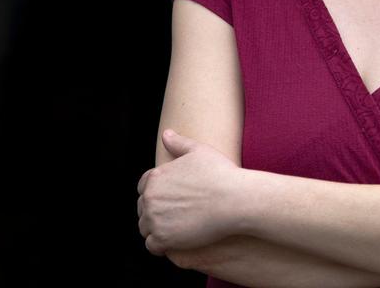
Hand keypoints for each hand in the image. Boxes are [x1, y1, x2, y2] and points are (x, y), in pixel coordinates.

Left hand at [137, 130, 242, 256]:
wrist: (235, 200)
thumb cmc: (220, 173)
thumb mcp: (200, 151)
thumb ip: (179, 143)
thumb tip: (166, 134)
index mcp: (155, 177)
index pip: (144, 186)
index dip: (159, 192)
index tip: (173, 197)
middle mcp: (150, 198)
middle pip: (143, 207)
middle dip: (156, 210)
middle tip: (178, 213)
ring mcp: (154, 219)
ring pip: (145, 227)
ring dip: (157, 228)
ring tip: (177, 226)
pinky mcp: (163, 238)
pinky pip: (151, 245)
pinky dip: (161, 245)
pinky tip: (176, 239)